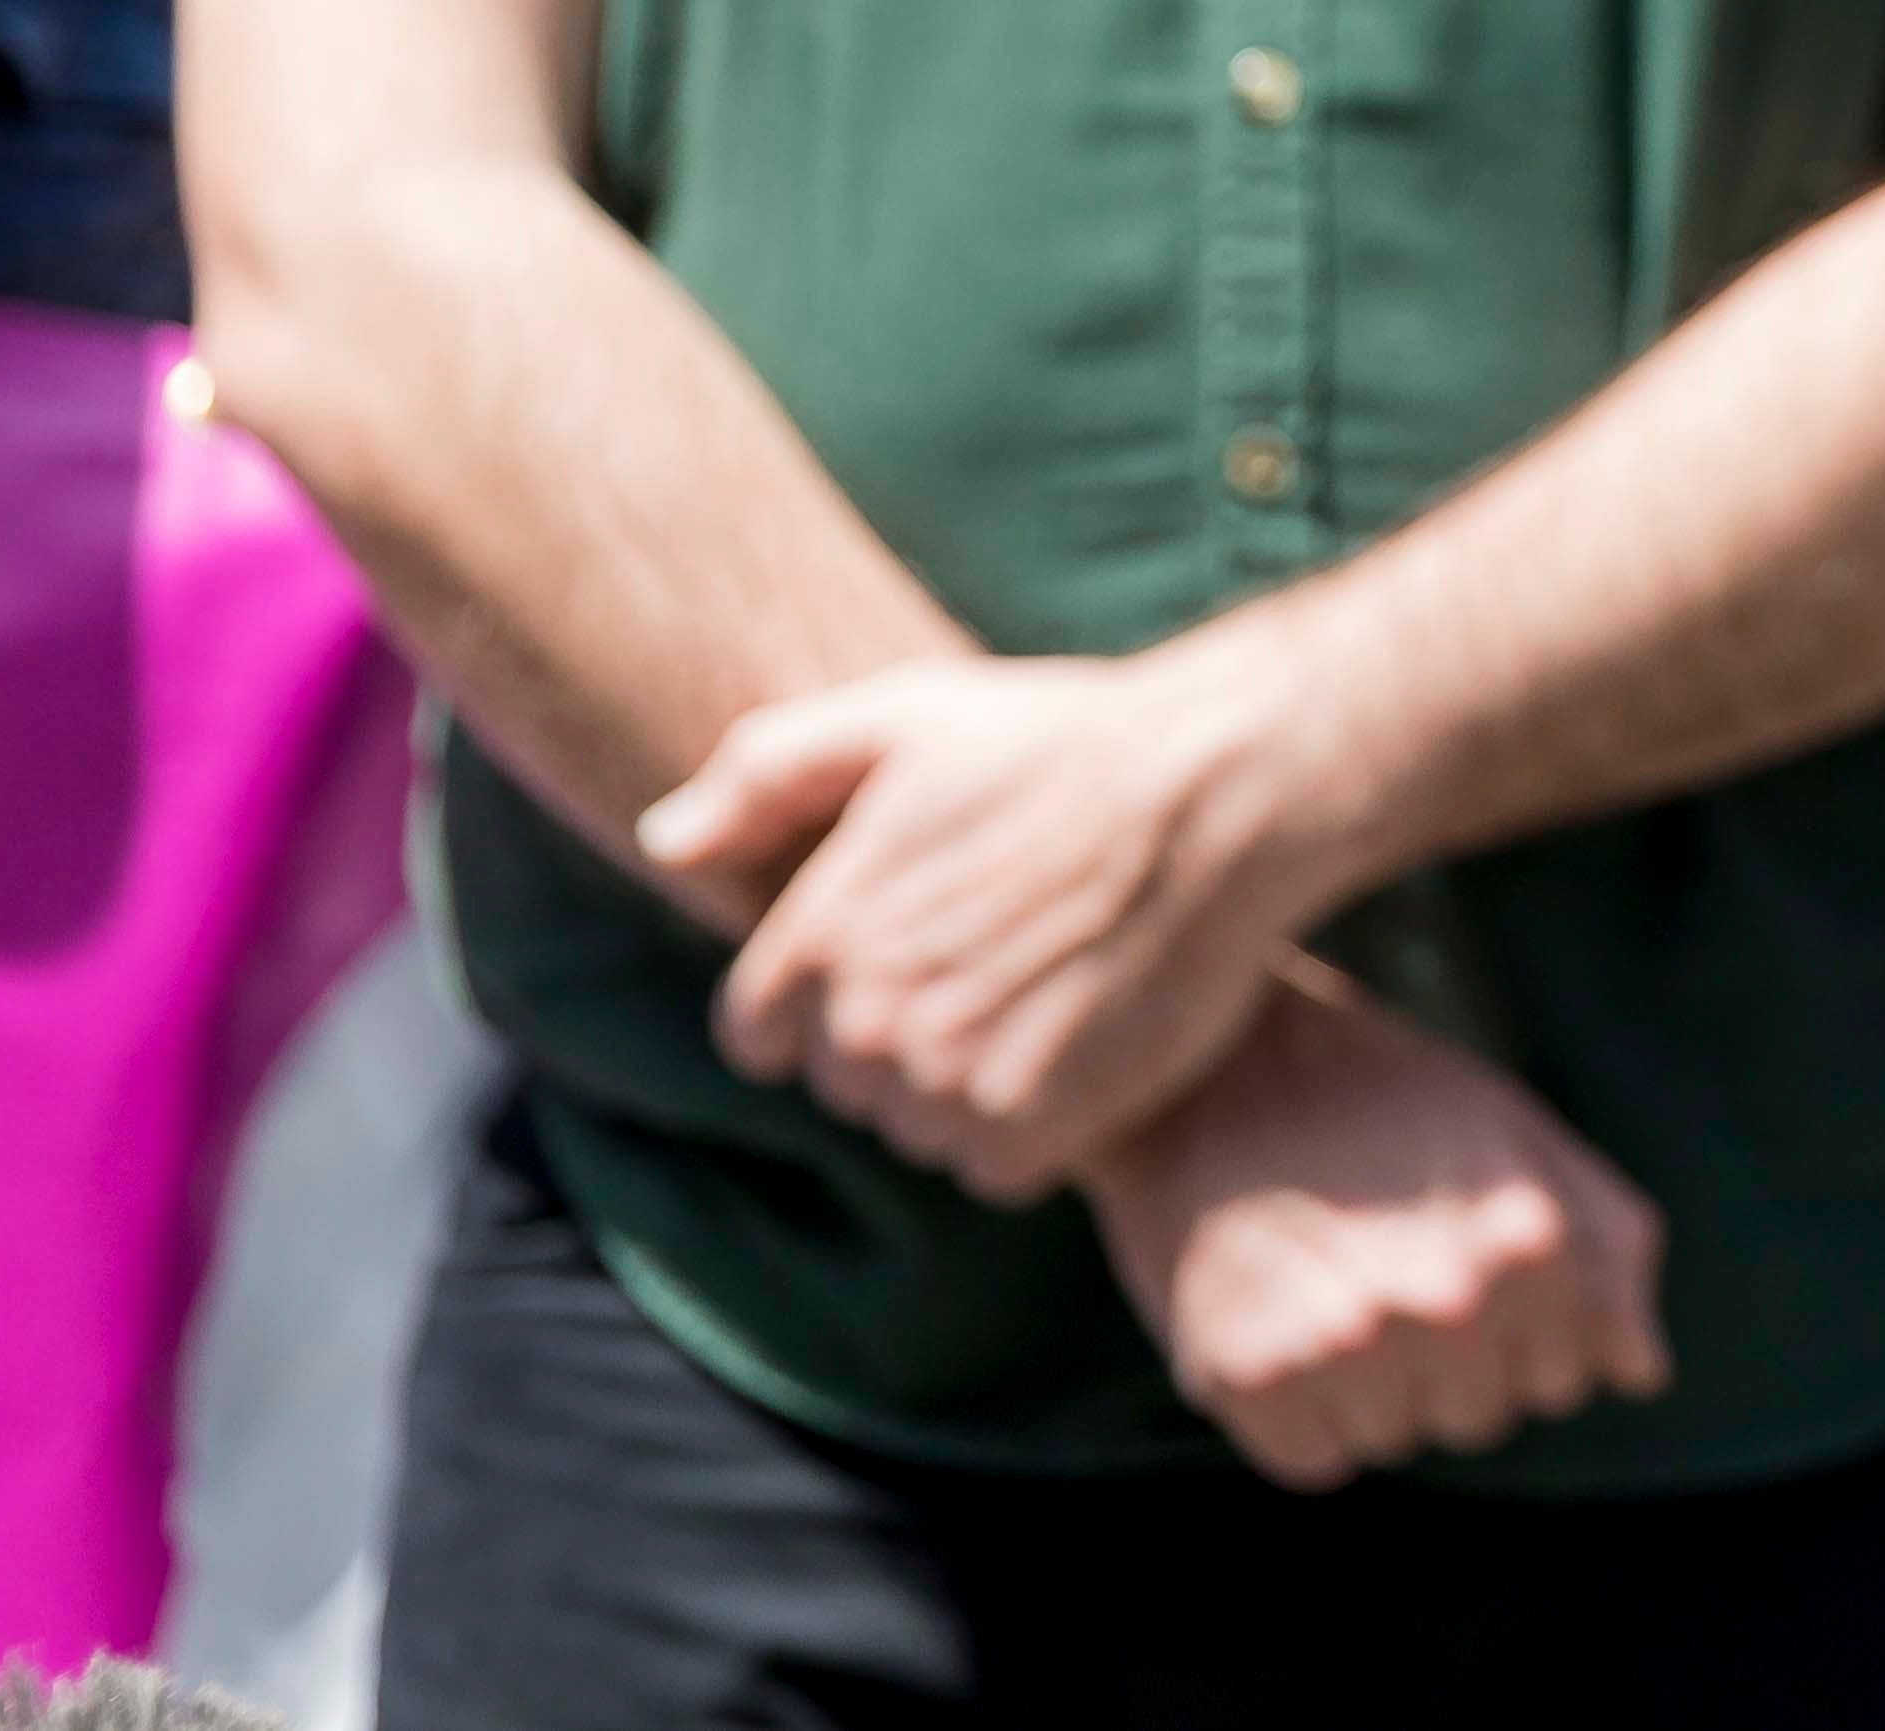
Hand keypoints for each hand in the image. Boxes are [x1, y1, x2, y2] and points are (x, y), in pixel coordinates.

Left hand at [649, 643, 1359, 1199]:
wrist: (1221, 792)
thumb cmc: (1065, 743)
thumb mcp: (906, 716)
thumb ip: (768, 774)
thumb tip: (663, 841)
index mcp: (819, 935)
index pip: (764, 1033)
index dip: (830, 997)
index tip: (909, 952)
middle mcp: (868, 1024)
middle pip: (849, 1085)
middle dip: (905, 1038)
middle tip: (995, 960)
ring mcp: (950, 1084)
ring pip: (920, 1132)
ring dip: (969, 1087)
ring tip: (1043, 997)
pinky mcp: (1037, 1127)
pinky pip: (996, 1168)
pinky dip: (1035, 1126)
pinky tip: (1081, 1044)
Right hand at [1086, 972, 1670, 1489]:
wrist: (1213, 1068)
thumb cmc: (1385, 1099)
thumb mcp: (1520, 1136)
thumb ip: (1604, 1249)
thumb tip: (1642, 1372)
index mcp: (1531, 1240)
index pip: (1563, 1376)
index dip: (1520, 1334)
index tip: (1466, 1267)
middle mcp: (1449, 1300)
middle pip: (1479, 1416)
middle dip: (1447, 1364)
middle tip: (1389, 1271)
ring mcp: (1349, 1345)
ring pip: (1394, 1438)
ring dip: (1370, 1389)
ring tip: (1332, 1284)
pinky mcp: (1252, 1378)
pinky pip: (1314, 1460)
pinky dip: (1299, 1416)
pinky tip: (1282, 1325)